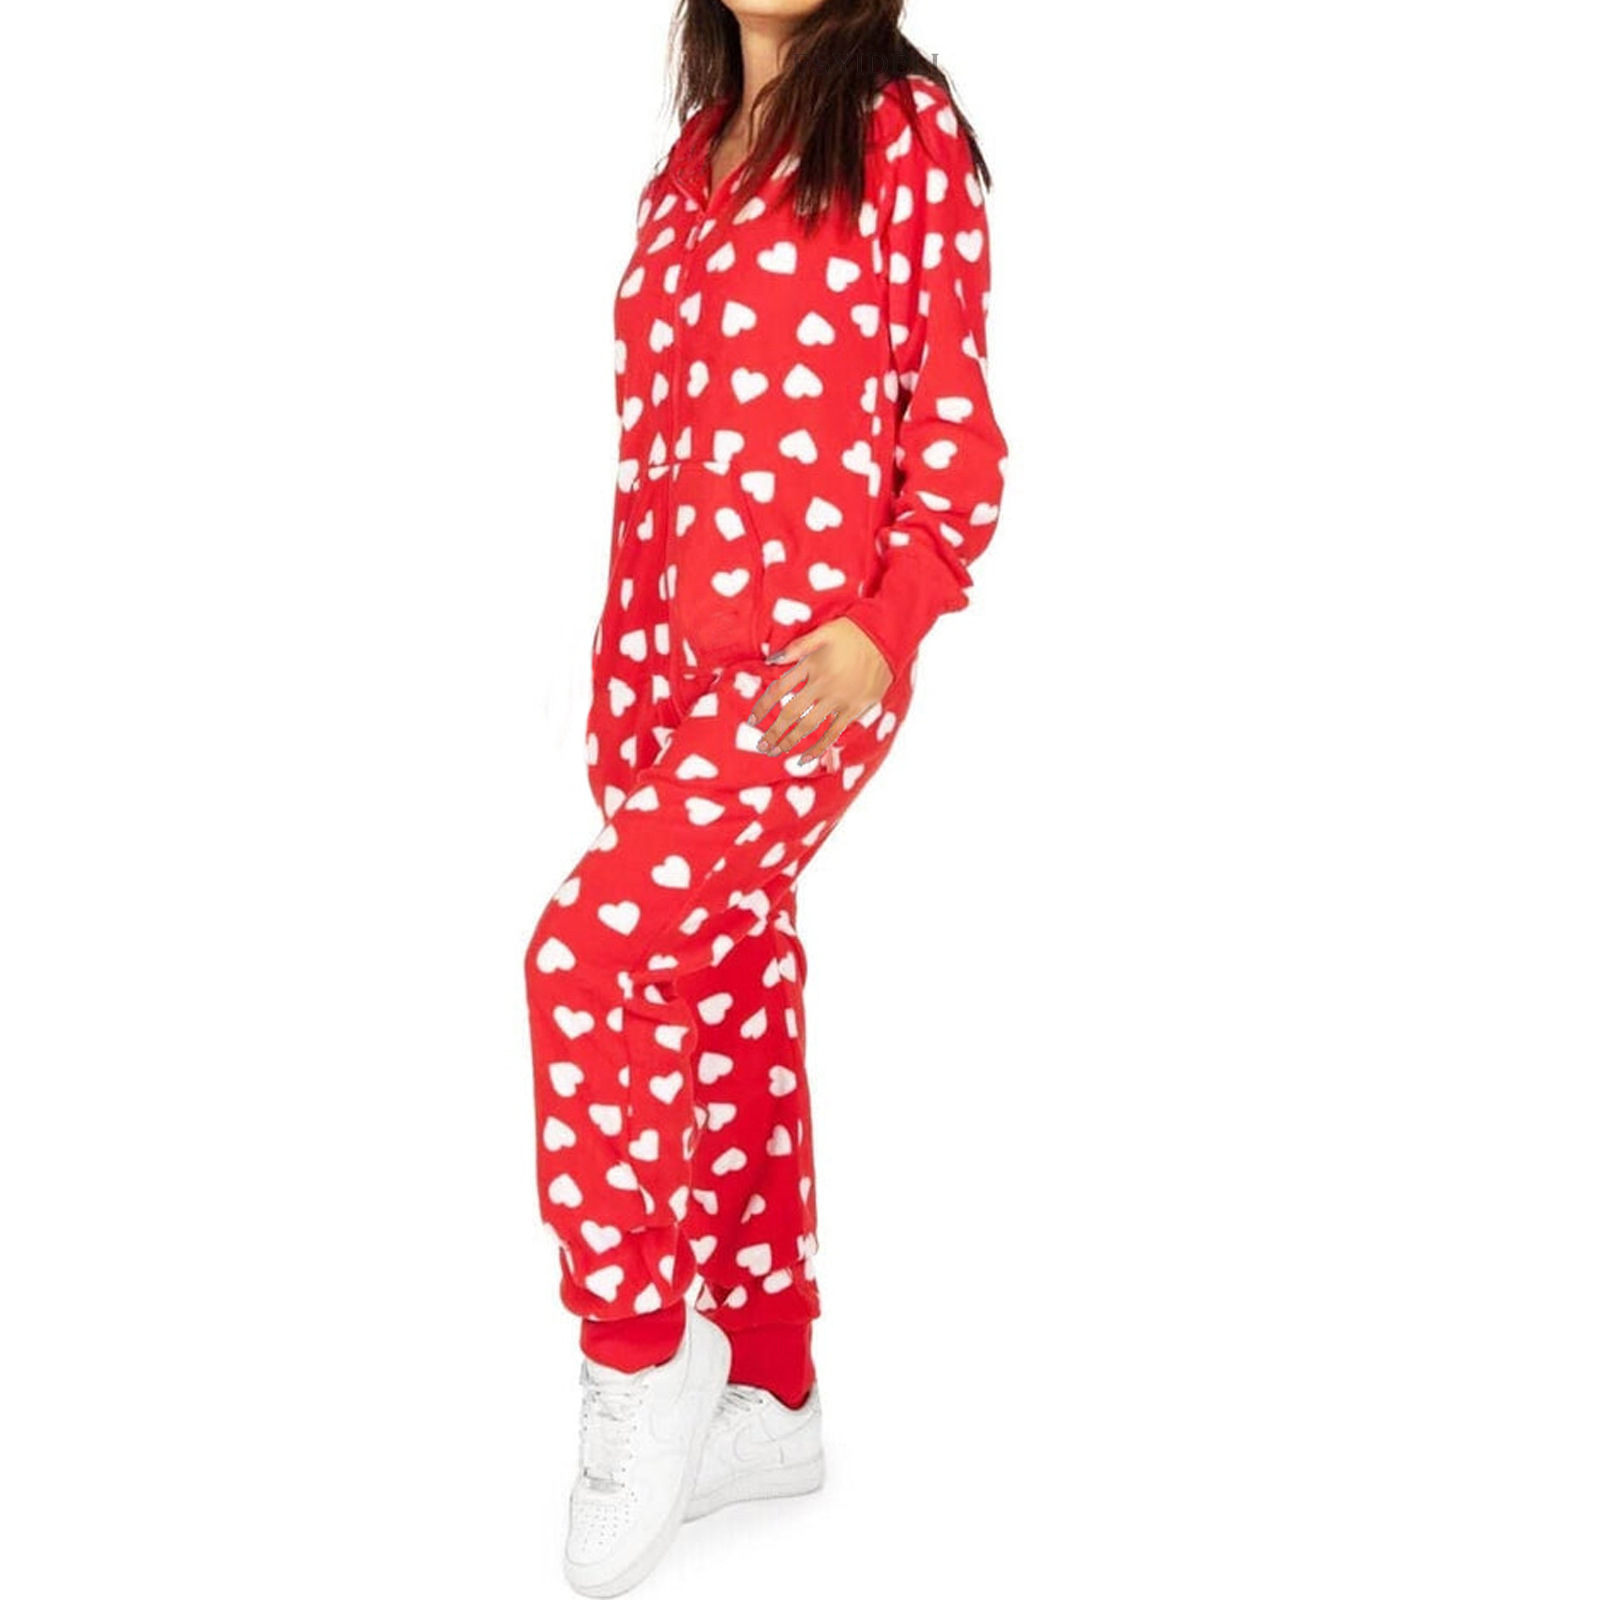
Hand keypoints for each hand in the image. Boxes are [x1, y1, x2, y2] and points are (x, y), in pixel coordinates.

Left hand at [748, 618, 892, 764]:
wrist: (887, 637)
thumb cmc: (854, 632)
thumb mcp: (823, 631)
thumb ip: (797, 647)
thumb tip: (770, 661)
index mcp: (812, 666)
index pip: (779, 690)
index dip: (763, 706)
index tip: (752, 720)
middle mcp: (823, 686)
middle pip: (790, 713)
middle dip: (773, 732)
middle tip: (762, 745)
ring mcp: (839, 700)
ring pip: (809, 726)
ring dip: (790, 741)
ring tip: (776, 752)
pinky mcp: (855, 709)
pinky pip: (834, 733)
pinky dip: (819, 747)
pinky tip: (806, 758)